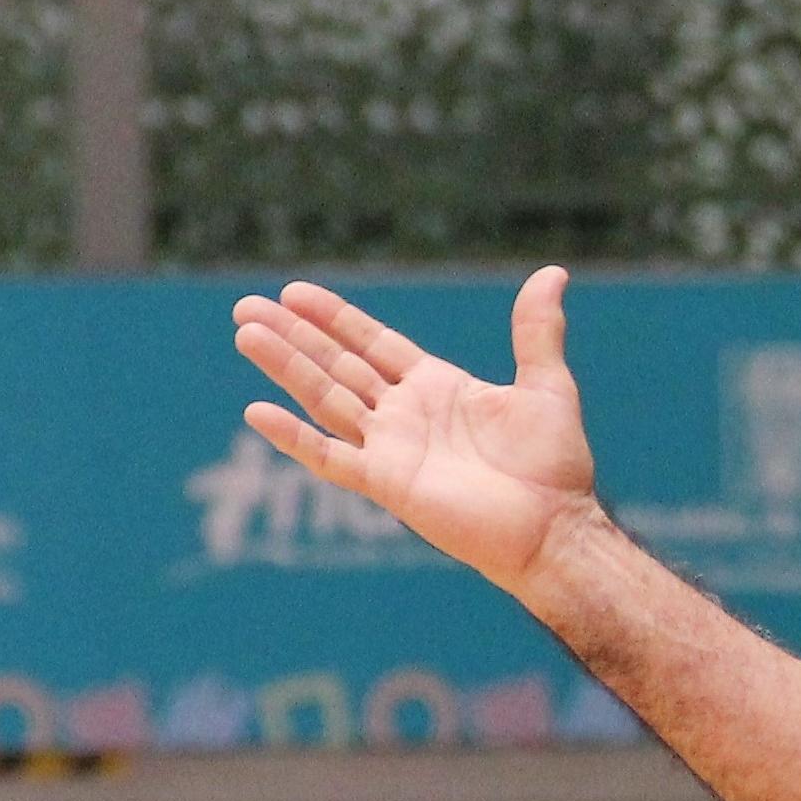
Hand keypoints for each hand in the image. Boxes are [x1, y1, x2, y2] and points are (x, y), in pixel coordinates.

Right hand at [230, 266, 596, 596]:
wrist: (554, 527)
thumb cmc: (554, 464)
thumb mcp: (546, 385)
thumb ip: (537, 331)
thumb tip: (554, 272)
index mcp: (437, 388)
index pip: (373, 344)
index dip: (334, 319)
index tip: (294, 292)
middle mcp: (406, 415)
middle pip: (337, 365)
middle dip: (294, 335)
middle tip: (246, 305)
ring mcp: (391, 448)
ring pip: (325, 398)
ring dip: (286, 367)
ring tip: (247, 332)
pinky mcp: (387, 483)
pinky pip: (330, 456)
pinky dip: (294, 435)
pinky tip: (258, 411)